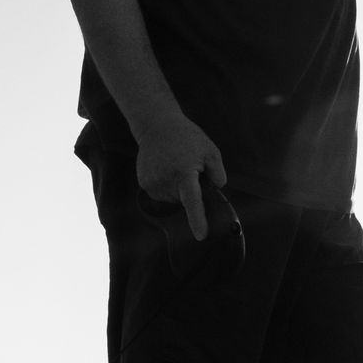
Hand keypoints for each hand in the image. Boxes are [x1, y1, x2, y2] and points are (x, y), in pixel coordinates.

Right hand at [135, 116, 225, 240]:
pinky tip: (165, 169)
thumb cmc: (188, 137)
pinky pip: (161, 195)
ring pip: (172, 199)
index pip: (193, 201)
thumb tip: (217, 190)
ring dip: (177, 189)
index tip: (201, 236)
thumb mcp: (210, 150)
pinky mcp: (145, 184)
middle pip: (184, 200)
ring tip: (175, 166)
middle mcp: (166, 180)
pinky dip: (166, 187)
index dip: (197, 220)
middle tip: (189, 168)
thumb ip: (218, 173)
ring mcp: (152, 183)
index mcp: (184, 172)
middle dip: (190, 190)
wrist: (157, 126)